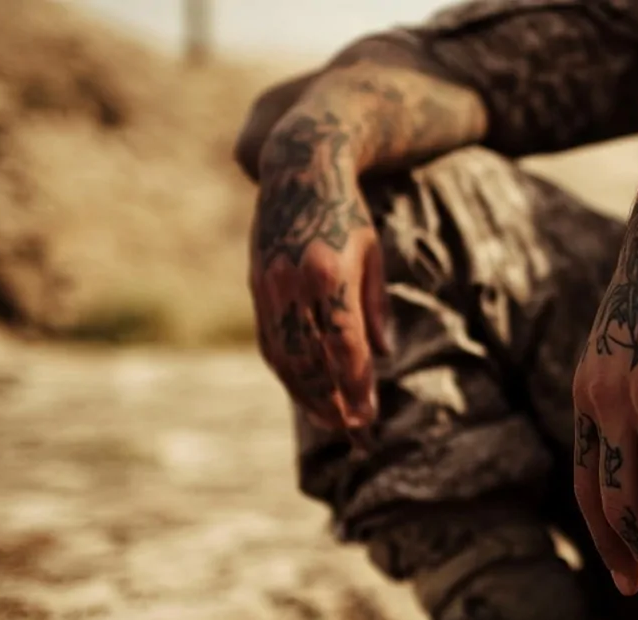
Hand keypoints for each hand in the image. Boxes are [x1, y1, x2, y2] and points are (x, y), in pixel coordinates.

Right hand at [249, 116, 388, 446]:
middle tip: (355, 434)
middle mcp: (292, 283)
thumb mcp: (372, 252)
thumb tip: (382, 356)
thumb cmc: (347, 212)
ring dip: (308, 396)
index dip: (356, 388)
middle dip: (333, 403)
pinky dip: (287, 373)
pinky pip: (269, 342)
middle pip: (311, 361)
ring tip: (333, 421)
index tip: (370, 419)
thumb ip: (374, 306)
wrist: (297, 167)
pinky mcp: (255, 287)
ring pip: (284, 358)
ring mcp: (267, 286)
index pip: (344, 347)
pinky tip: (306, 392)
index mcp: (328, 273)